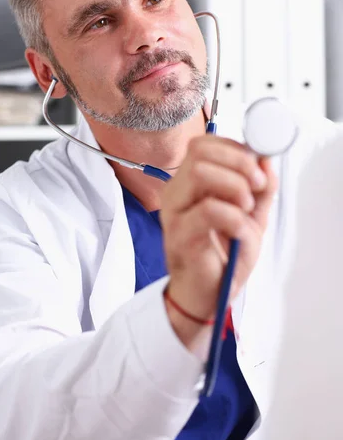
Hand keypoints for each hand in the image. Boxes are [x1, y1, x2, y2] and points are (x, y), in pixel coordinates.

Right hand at [160, 135, 277, 332]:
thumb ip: (260, 187)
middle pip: (200, 152)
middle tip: (257, 185)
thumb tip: (266, 159)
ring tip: (246, 208)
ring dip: (235, 186)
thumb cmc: (223, 255)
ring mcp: (173, 213)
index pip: (203, 144)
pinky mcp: (179, 236)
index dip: (235, 148)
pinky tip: (239, 231)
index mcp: (188, 183)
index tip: (258, 168)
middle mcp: (175, 192)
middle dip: (238, 163)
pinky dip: (234, 217)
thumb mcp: (250, 215)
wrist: (208, 295)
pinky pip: (209, 211)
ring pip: (200, 174)